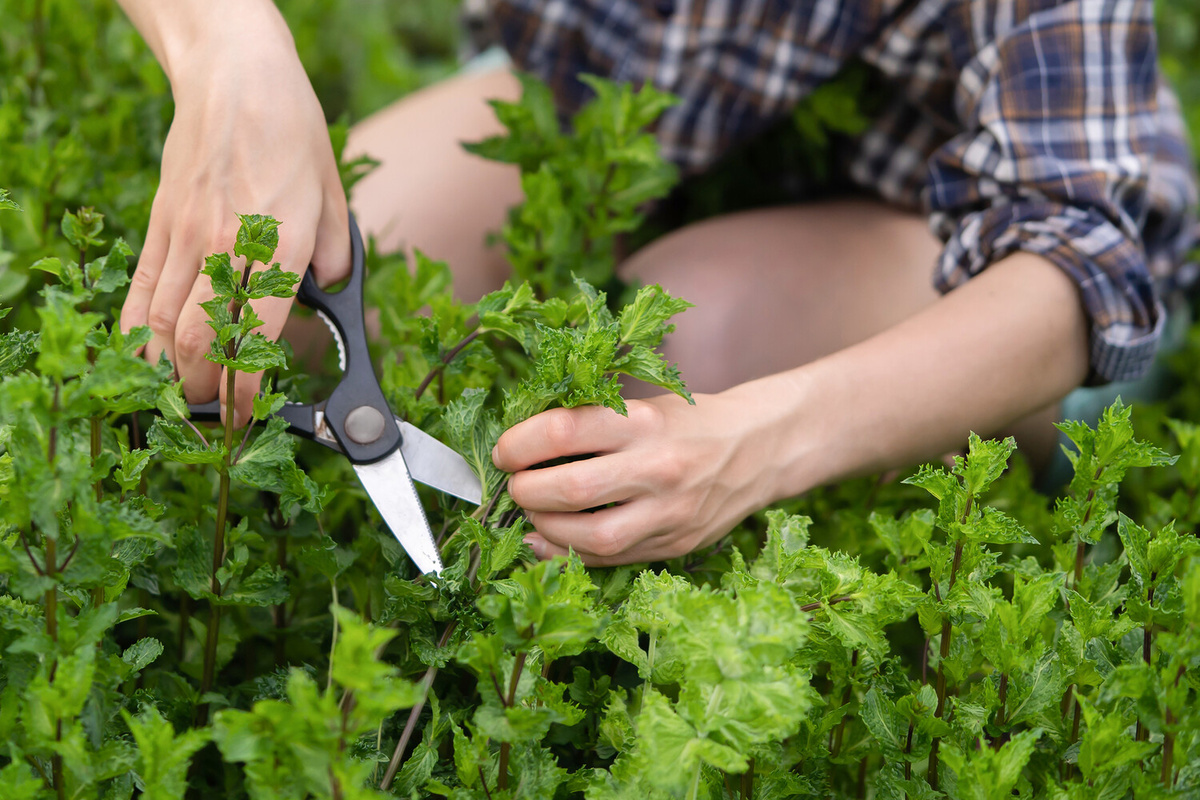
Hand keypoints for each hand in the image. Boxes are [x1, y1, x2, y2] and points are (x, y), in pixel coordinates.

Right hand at [118, 19, 348, 427]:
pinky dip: (136, 331)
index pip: (258, 332)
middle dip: (205, 390)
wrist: (236, 79)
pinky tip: (142, 358)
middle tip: (214, 417)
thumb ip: (332, 255)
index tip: (248, 416)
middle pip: (201, 338)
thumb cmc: (293, 135)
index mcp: (282, 243)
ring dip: (169, 370)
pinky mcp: (161, 223)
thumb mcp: (334, 196)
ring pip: (163, 321)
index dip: (248, 385)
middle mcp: (231, 245)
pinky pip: (142, 288)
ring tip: (183, 398)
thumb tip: (328, 292)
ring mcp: (188, 235)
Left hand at [492, 392, 776, 564]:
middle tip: (514, 484)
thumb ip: (591, 424)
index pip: (564, 430)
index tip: (505, 450)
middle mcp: (657, 467)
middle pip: (570, 488)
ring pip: (589, 536)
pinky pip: (609, 559)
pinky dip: (568, 553)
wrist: (758, 448)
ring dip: (544, 527)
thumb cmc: (689, 421)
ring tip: (532, 513)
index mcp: (644, 421)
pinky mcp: (673, 544)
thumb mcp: (644, 406)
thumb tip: (522, 447)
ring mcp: (668, 512)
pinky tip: (547, 541)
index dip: (520, 443)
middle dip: (526, 491)